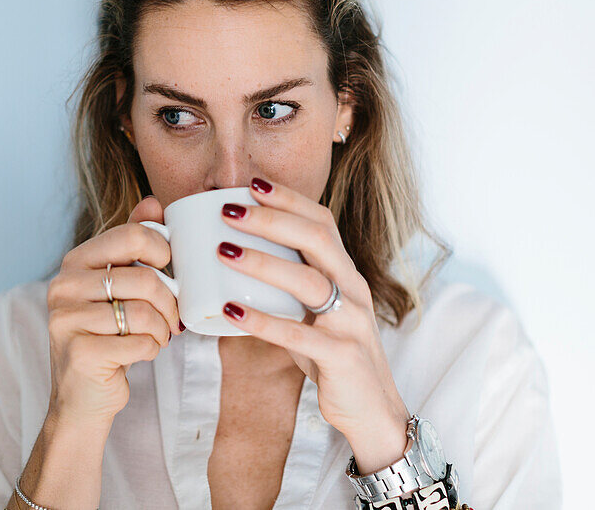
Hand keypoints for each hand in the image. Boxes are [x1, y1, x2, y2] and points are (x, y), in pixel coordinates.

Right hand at [45, 196, 183, 427]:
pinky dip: (152, 350)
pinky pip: (141, 343)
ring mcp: (66, 320)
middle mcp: (63, 286)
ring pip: (144, 312)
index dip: (164, 252)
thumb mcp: (117, 285)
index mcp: (74, 262)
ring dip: (163, 329)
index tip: (169, 271)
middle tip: (172, 317)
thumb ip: (133, 243)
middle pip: (144, 277)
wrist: (81, 397)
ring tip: (158, 336)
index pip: (132, 235)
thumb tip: (152, 202)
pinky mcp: (80, 353)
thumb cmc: (107, 335)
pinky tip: (141, 353)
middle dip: (170, 302)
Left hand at [217, 178, 410, 473]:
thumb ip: (287, 286)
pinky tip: (230, 311)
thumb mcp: (315, 313)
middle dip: (272, 219)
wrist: (371, 411)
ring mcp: (351, 323)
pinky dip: (263, 322)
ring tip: (223, 251)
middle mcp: (354, 290)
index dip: (289, 199)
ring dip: (263, 262)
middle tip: (229, 210)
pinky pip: (299, 335)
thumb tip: (230, 258)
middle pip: (318, 239)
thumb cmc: (332, 356)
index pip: (322, 222)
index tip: (251, 183)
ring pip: (309, 281)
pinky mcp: (342, 357)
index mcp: (346, 274)